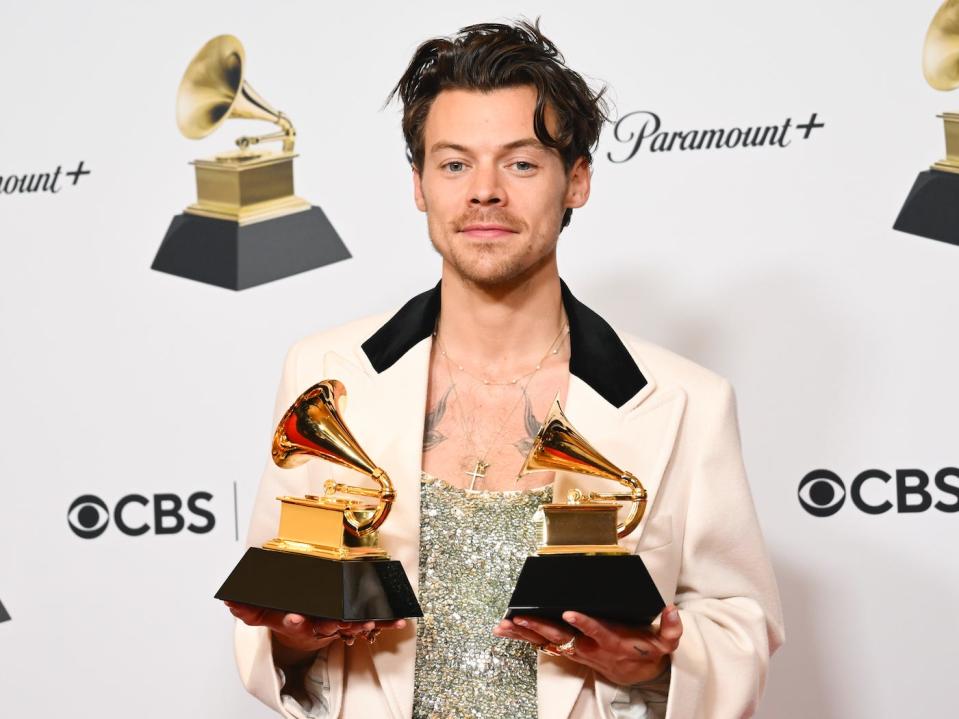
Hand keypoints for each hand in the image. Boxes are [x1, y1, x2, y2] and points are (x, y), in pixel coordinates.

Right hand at [225, 601, 406, 656]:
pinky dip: (387, 621)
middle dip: (333, 623)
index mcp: (298, 620)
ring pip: (351, 624)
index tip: (295, 617)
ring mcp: (339, 624)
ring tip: (370, 621)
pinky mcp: (356, 620)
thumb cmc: (288, 612)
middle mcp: (320, 624)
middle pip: (326, 625)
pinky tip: (400, 619)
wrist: (306, 624)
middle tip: (339, 621)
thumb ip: (248, 608)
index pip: (295, 622)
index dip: (295, 621)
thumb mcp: (265, 612)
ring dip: (362, 623)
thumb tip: (229, 601)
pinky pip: (374, 622)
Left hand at [492, 605, 681, 684]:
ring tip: (503, 625)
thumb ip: (671, 629)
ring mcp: (579, 651)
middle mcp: (591, 648)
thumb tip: (672, 611)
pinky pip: (544, 645)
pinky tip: (507, 631)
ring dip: (525, 635)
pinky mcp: (571, 652)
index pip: (596, 631)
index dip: (583, 623)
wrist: (639, 674)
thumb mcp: (667, 643)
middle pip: (563, 637)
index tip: (569, 612)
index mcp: (612, 641)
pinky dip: (525, 638)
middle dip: (540, 627)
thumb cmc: (648, 651)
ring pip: (548, 642)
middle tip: (520, 618)